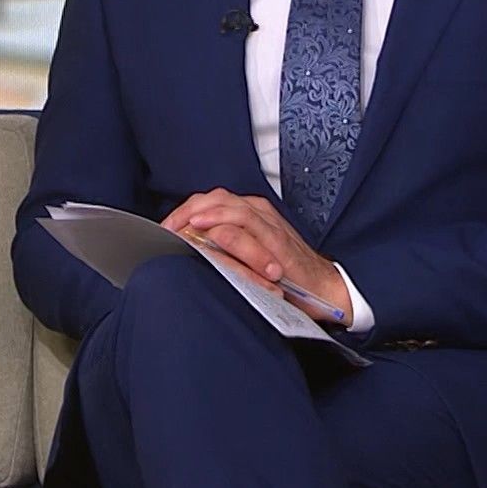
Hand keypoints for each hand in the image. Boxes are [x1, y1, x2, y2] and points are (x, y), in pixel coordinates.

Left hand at [162, 188, 351, 325]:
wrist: (324, 288)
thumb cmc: (284, 274)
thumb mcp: (247, 257)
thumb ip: (223, 248)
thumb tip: (187, 249)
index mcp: (249, 212)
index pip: (208, 202)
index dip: (182, 213)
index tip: (162, 230)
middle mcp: (258, 212)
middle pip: (215, 199)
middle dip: (187, 212)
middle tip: (166, 229)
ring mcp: (270, 224)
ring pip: (231, 208)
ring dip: (204, 215)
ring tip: (183, 226)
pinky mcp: (279, 242)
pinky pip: (250, 229)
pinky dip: (228, 231)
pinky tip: (211, 235)